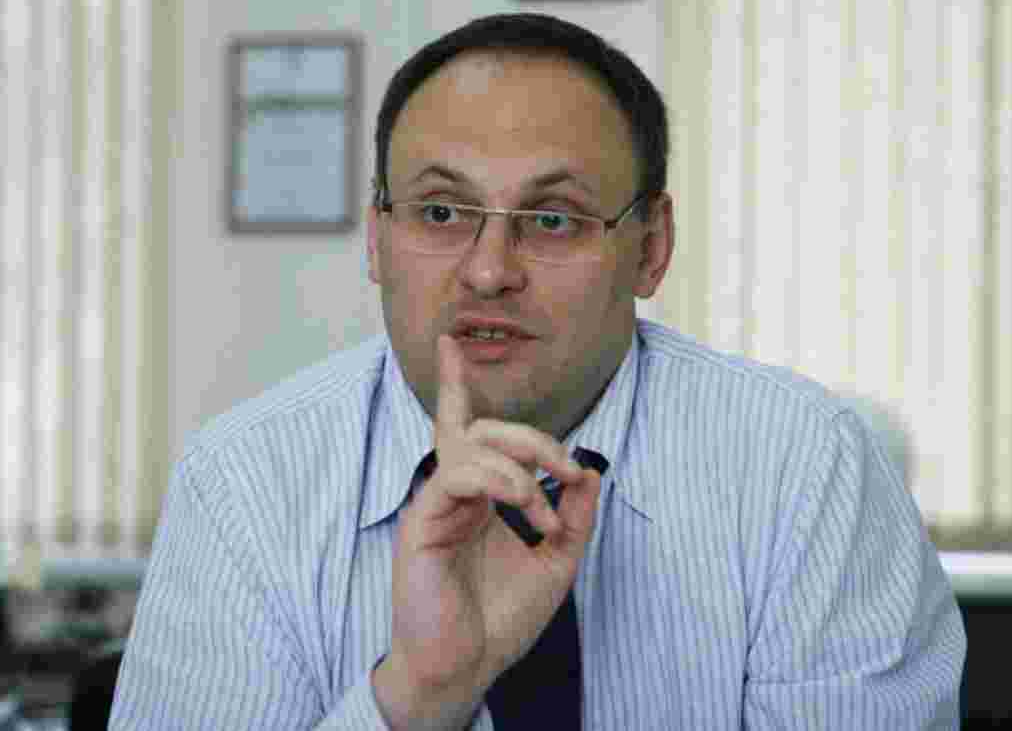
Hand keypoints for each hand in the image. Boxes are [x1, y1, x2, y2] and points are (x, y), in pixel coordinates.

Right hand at [373, 334, 601, 730]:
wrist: (467, 667)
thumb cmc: (499, 618)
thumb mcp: (556, 563)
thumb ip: (573, 516)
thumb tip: (589, 472)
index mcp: (477, 495)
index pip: (468, 430)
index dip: (455, 385)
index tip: (448, 343)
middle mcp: (453, 492)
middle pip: (484, 430)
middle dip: (535, 437)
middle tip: (568, 467)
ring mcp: (435, 504)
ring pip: (471, 445)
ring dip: (523, 464)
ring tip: (546, 509)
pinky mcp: (422, 521)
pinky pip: (457, 475)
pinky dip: (502, 483)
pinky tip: (528, 508)